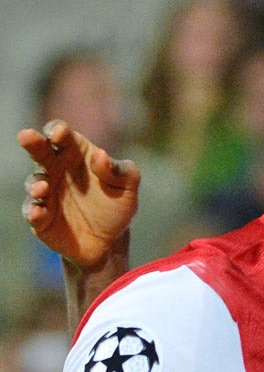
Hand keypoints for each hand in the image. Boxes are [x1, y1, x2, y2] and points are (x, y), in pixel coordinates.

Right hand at [20, 119, 138, 268]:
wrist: (110, 241)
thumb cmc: (117, 205)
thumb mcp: (128, 187)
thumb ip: (121, 170)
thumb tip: (100, 155)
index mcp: (76, 155)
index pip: (62, 135)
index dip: (58, 130)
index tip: (60, 134)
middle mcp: (56, 169)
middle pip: (39, 150)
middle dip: (32, 142)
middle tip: (27, 136)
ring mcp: (46, 192)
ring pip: (34, 181)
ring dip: (36, 183)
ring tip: (43, 187)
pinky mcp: (40, 216)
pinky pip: (32, 211)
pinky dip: (33, 211)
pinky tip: (39, 212)